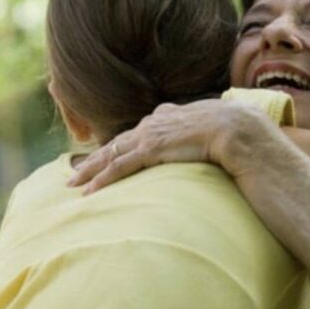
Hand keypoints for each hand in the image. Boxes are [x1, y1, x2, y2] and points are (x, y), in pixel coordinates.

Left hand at [67, 99, 270, 193]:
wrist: (237, 128)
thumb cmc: (232, 131)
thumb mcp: (212, 129)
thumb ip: (200, 133)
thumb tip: (204, 140)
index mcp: (168, 117)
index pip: (135, 135)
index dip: (118, 147)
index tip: (105, 157)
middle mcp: (154, 123)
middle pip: (116, 143)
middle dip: (95, 159)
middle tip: (75, 173)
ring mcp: (151, 135)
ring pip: (111, 154)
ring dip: (90, 170)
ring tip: (73, 183)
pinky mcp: (151, 149)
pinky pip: (119, 166)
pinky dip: (102, 179)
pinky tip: (89, 191)